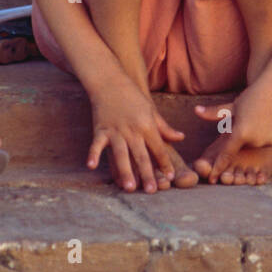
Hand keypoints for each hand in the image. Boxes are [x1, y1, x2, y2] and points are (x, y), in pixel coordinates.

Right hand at [88, 75, 184, 192]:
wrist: (110, 80)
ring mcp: (116, 130)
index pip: (159, 148)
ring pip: (122, 154)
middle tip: (152, 191)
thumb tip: (181, 138)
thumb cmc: (132, 96)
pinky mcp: (100, 129)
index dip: (165, 163)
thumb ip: (164, 127)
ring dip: (126, 171)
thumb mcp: (151, 110)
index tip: (171, 177)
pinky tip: (91, 167)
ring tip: (130, 187)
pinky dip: (93, 154)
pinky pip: (97, 144)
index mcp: (147, 125)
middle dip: (147, 174)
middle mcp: (133, 130)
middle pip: (142, 155)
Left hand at [192, 83, 271, 176]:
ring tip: (264, 117)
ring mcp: (271, 140)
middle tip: (252, 118)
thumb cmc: (253, 96)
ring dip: (261, 135)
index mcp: (240, 132)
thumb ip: (214, 113)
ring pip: (261, 144)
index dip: (219, 166)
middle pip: (247, 146)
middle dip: (246, 136)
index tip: (212, 176)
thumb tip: (195, 110)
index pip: (226, 155)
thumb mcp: (233, 105)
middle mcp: (255, 140)